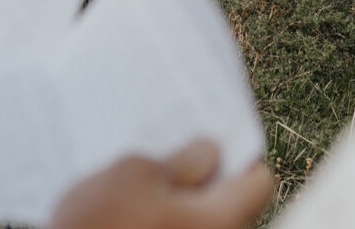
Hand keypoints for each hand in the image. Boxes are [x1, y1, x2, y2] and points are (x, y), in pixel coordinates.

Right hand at [52, 141, 272, 228]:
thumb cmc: (97, 225)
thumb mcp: (134, 175)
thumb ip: (181, 162)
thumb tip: (210, 154)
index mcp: (218, 220)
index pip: (257, 183)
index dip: (241, 154)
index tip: (217, 136)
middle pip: (229, 203)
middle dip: (207, 174)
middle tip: (179, 148)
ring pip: (199, 221)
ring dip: (180, 198)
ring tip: (148, 175)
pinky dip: (163, 219)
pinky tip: (133, 206)